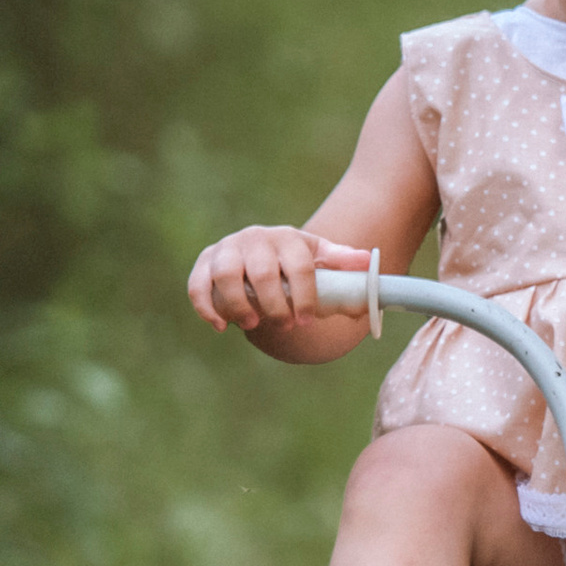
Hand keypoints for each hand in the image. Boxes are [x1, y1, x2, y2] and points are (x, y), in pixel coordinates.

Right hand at [186, 227, 370, 334]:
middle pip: (263, 273)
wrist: (263, 253)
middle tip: (285, 326)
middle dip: (275, 305)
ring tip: (254, 325)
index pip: (300, 266)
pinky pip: (198, 284)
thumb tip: (367, 263)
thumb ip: (343, 263)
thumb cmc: (296, 263)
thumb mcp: (320, 260)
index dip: (305, 297)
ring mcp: (227, 249)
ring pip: (227, 275)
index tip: (307, 320)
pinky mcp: (204, 262)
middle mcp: (256, 238)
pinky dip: (206, 307)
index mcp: (289, 238)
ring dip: (239, 305)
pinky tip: (222, 327)